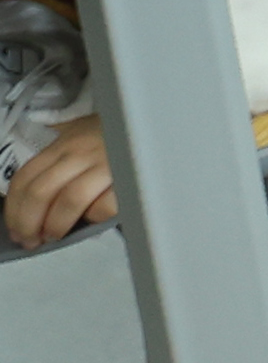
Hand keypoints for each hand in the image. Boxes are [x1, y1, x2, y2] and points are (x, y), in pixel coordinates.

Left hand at [4, 117, 115, 250]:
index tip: (14, 229)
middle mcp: (79, 153)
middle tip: (29, 240)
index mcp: (63, 145)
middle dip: (28, 222)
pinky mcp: (128, 179)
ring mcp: (104, 165)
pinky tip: (91, 222)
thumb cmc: (117, 135)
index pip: (25, 178)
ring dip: (56, 225)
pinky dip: (93, 219)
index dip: (14, 209)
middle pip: (41, 191)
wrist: (157, 122)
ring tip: (54, 237)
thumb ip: (59, 157)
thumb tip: (31, 193)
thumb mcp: (80, 134)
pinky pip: (104, 206)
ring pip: (69, 200)